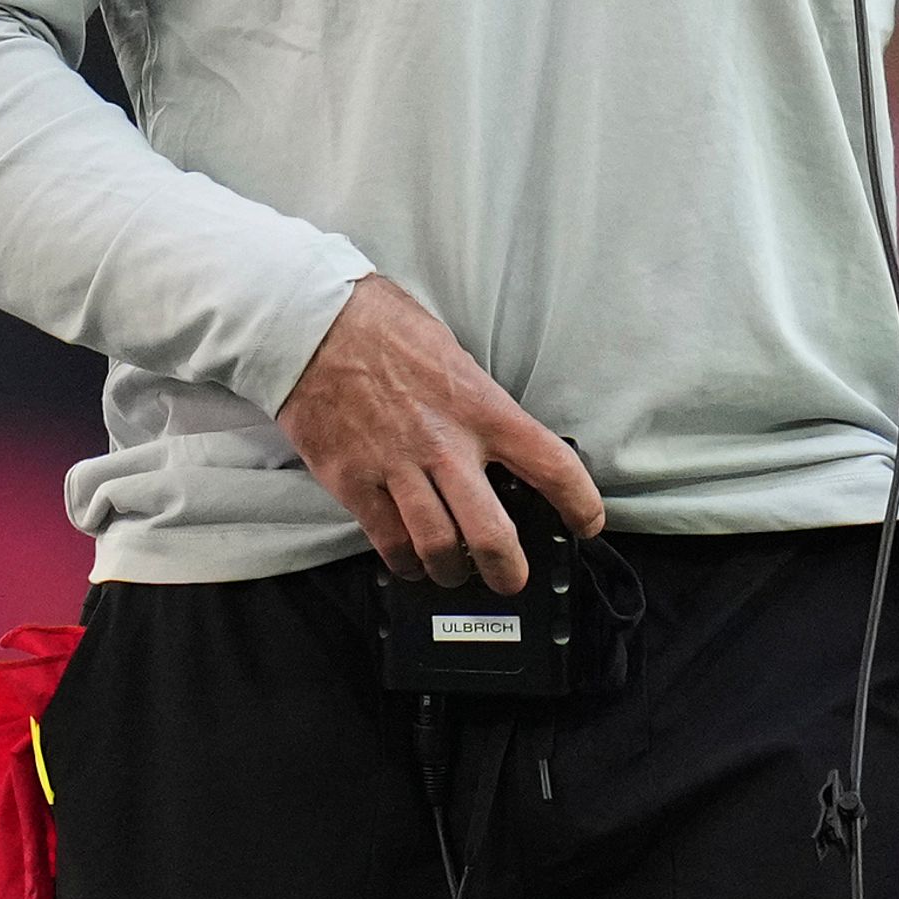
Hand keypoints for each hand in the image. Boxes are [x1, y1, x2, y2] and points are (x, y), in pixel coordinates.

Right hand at [276, 275, 601, 592]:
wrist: (310, 320)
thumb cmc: (380, 325)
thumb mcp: (450, 352)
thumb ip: (474, 401)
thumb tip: (493, 436)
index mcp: (479, 406)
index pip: (549, 463)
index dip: (579, 503)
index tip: (588, 522)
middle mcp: (444, 443)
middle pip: (493, 532)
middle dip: (509, 568)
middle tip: (511, 577)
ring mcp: (397, 466)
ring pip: (439, 548)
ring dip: (453, 571)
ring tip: (455, 571)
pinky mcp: (354, 481)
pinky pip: (388, 541)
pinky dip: (404, 561)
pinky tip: (409, 559)